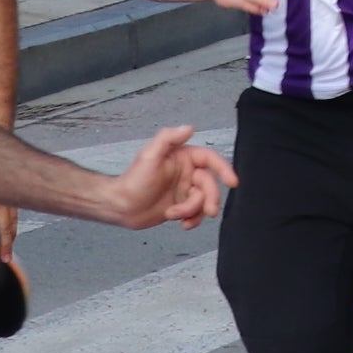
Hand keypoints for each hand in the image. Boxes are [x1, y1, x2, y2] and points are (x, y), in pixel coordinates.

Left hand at [103, 123, 234, 229]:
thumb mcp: (149, 155)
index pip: (210, 160)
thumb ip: (168, 138)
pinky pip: (196, 214)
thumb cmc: (133, 180)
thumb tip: (189, 127)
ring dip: (194, 211)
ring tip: (175, 215)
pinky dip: (192, 220)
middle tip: (210, 211)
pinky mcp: (181, 206)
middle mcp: (187, 173)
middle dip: (210, 199)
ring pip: (204, 201)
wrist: (120, 206)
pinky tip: (182, 225)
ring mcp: (184, 190)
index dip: (224, 169)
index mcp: (183, 157)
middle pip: (210, 185)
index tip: (232, 182)